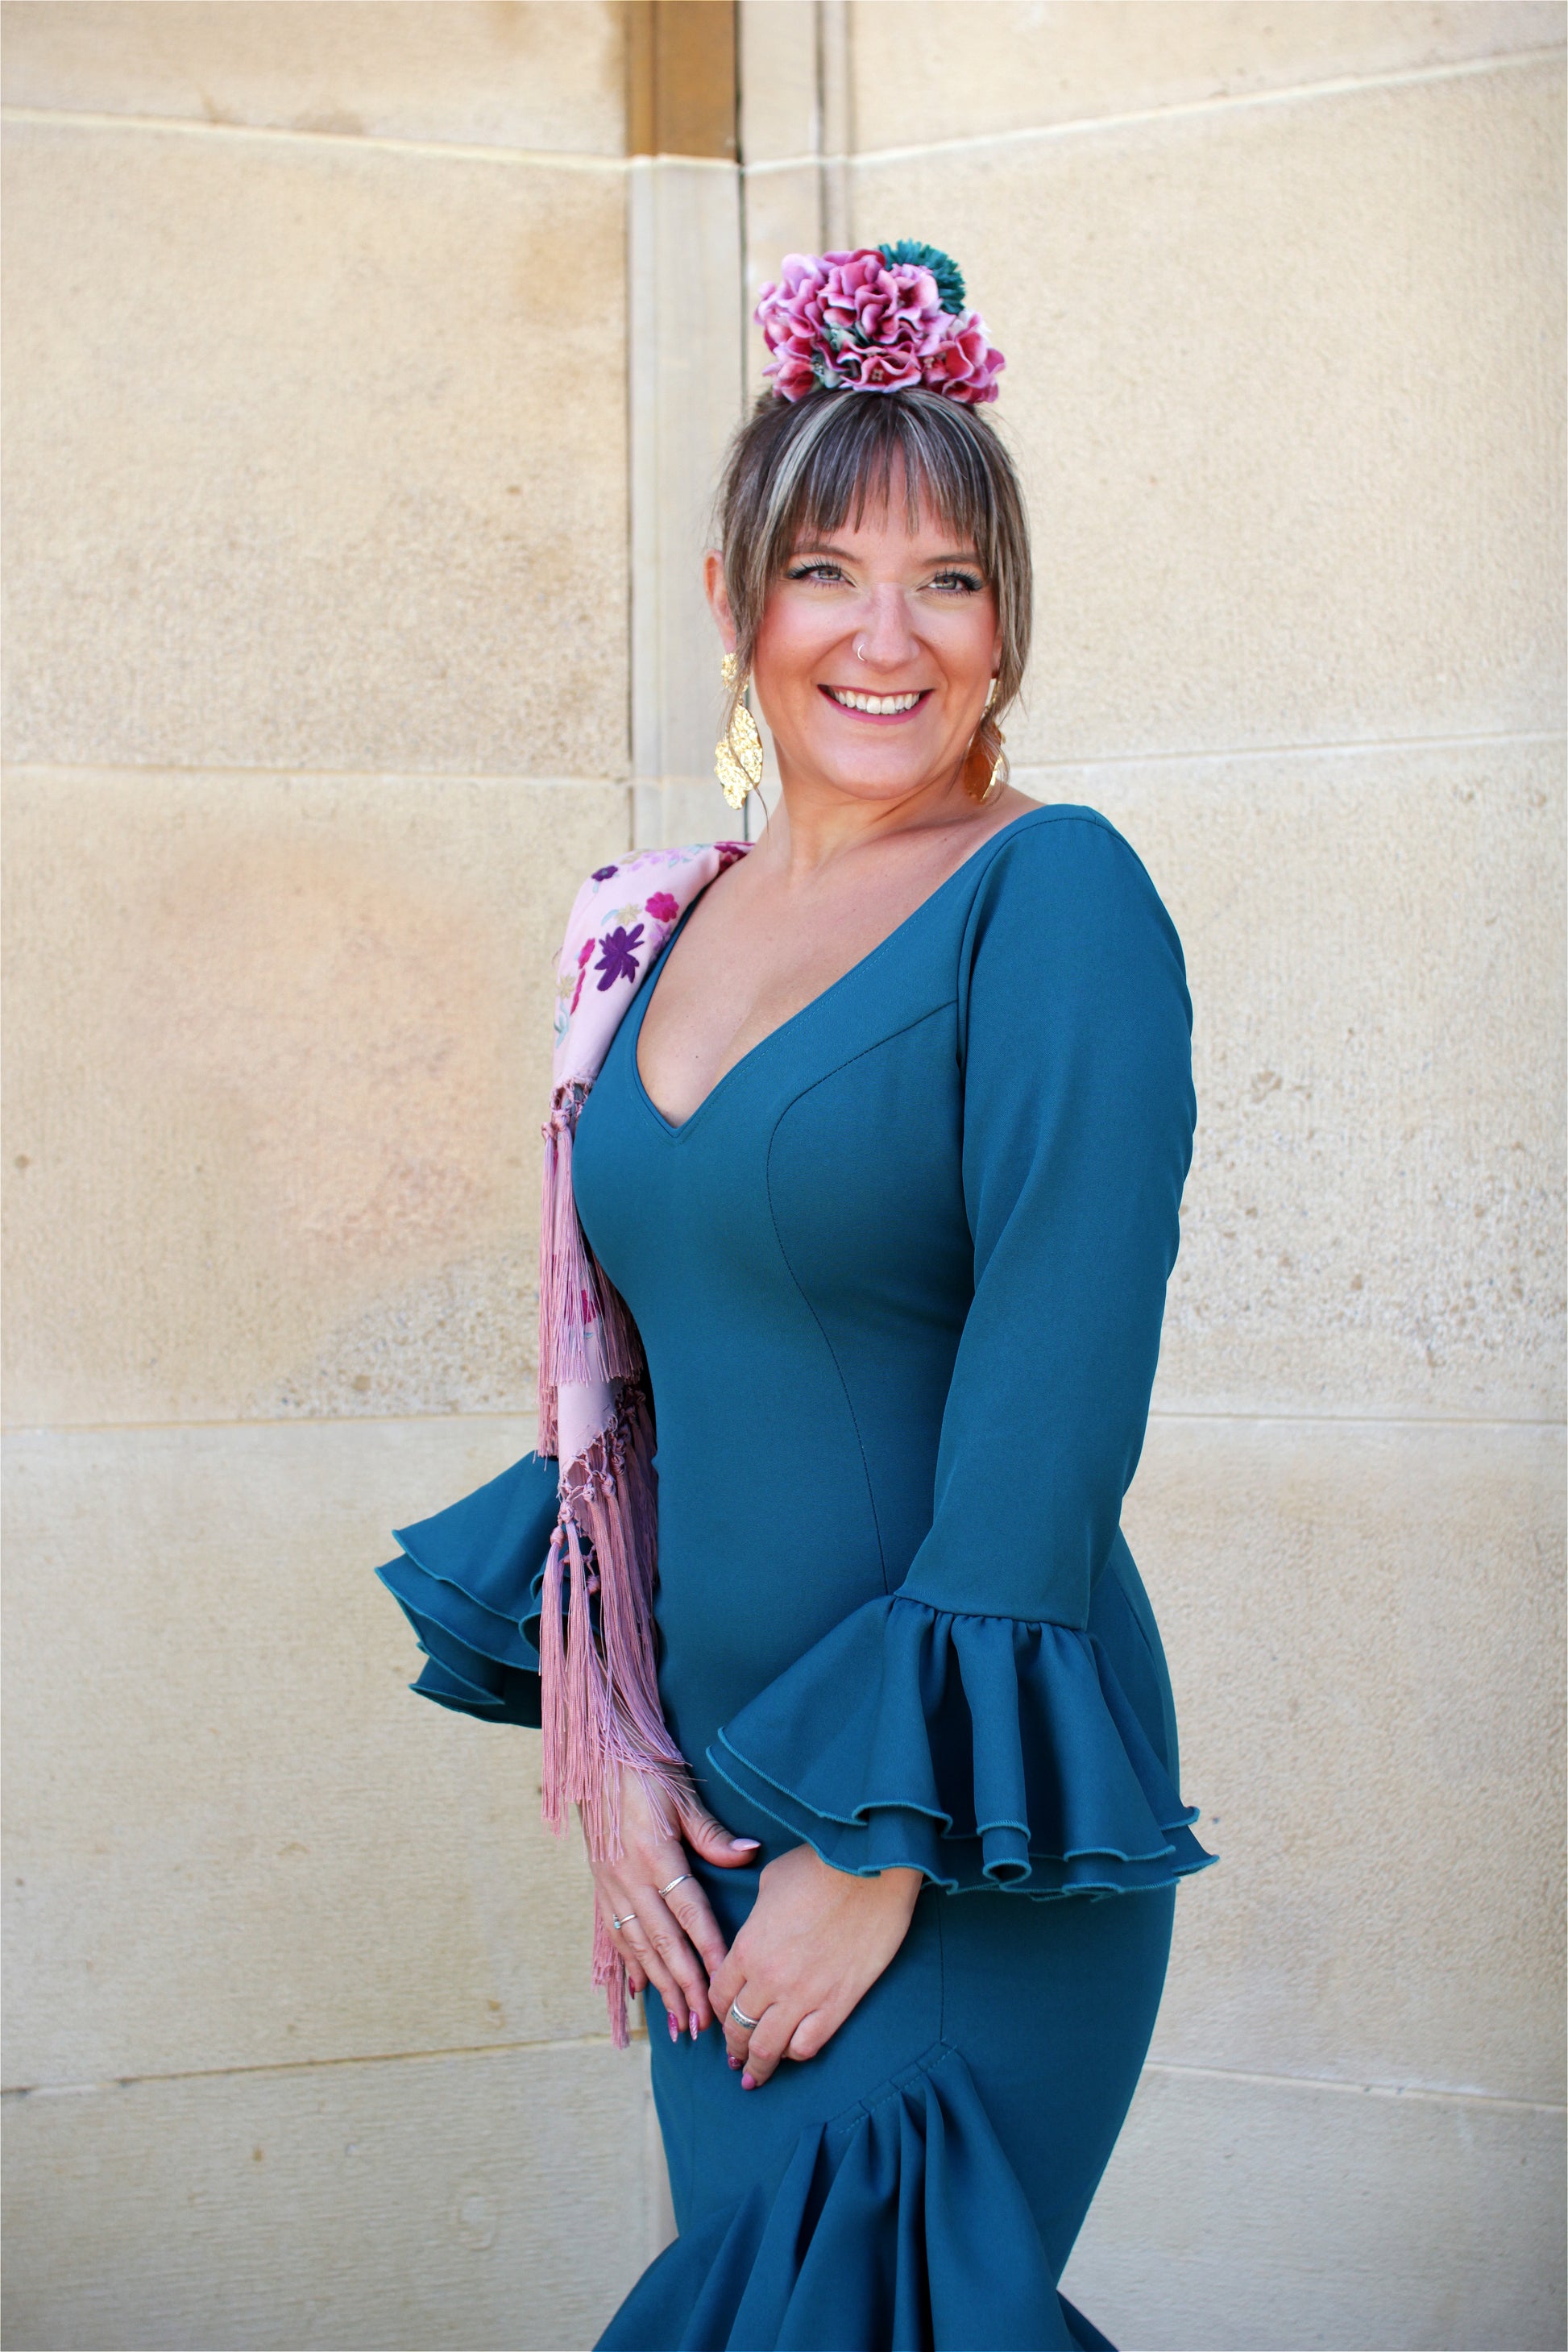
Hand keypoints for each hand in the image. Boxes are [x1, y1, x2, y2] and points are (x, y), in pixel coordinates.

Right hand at [590, 1770, 758, 2038]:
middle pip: (662, 1942)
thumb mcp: (682, 1797)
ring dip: (660, 1987)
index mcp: (655, 1854)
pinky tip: (642, 1991)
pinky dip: (630, 1966)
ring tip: (678, 2023)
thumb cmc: (645, 1774)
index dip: (707, 1949)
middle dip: (684, 1986)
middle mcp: (629, 1878)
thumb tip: (749, 1852)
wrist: (595, 1761)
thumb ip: (713, 1833)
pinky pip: (616, 1936)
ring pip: (638, 1948)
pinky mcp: (600, 1888)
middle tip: (703, 2024)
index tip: (723, 1982)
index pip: (688, 1912)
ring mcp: (611, 1886)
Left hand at [709, 1845, 921, 2086]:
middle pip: (739, 2027)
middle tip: (735, 2057)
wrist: (870, 1866)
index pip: (720, 1995)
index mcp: (747, 1947)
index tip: (722, 2017)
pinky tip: (793, 2053)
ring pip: (769, 2047)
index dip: (718, 2011)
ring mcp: (804, 1995)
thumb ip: (757, 1916)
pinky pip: (808, 2045)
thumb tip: (758, 1927)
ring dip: (759, 2064)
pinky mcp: (839, 2003)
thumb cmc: (820, 1863)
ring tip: (756, 2074)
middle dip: (733, 2046)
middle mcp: (769, 1979)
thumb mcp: (771, 1882)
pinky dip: (796, 2054)